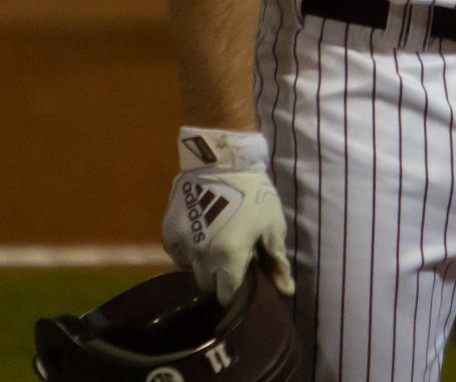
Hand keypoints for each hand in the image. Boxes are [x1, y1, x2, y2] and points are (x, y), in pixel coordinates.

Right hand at [161, 127, 293, 301]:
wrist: (222, 160)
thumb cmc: (253, 193)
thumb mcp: (272, 226)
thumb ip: (277, 262)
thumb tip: (286, 291)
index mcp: (229, 258)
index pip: (226, 295)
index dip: (234, 292)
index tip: (240, 281)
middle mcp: (202, 256)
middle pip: (207, 283)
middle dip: (218, 278)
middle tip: (229, 260)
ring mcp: (183, 243)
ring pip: (190, 269)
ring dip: (201, 264)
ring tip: (214, 245)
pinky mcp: (169, 229)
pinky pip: (176, 252)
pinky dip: (186, 251)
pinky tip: (199, 237)